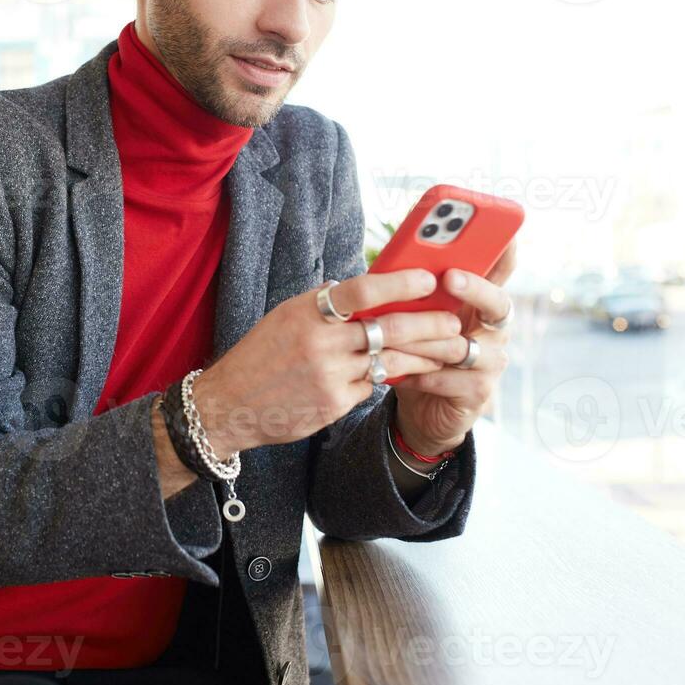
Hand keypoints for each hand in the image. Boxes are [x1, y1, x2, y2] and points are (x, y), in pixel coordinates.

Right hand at [193, 268, 460, 456]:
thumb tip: (363, 287)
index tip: (428, 280)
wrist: (229, 404)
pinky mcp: (334, 403)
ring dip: (423, 356)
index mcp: (308, 311)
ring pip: (389, 361)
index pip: (362, 291)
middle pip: (388, 329)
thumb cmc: (261, 354)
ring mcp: (329, 375)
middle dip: (429, 325)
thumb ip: (324, 304)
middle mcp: (320, 341)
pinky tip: (406, 373)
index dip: (400, 284)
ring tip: (447, 350)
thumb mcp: (285, 316)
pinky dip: (387, 378)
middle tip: (455, 321)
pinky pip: (372, 386)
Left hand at [390, 240, 517, 455]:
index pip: (501, 272)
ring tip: (394, 335)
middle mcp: (494, 330)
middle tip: (450, 277)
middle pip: (498, 303)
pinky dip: (421, 373)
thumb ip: (415, 293)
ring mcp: (491, 361)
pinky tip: (398, 371)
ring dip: (425, 339)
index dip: (506, 253)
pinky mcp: (480, 391)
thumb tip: (395, 261)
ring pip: (462, 344)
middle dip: (474, 287)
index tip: (503, 234)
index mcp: (479, 304)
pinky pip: (451, 378)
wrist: (419, 408)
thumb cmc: (416, 351)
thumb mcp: (414, 317)